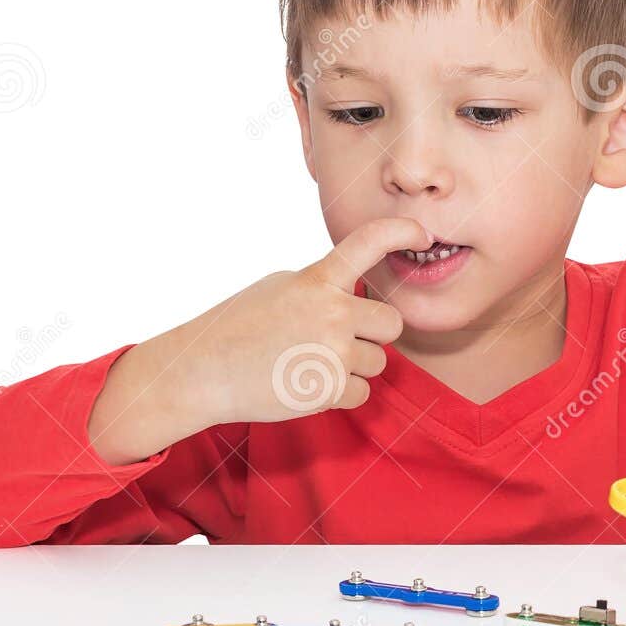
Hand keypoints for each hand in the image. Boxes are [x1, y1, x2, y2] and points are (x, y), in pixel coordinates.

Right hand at [86, 217, 428, 462]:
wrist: (203, 371)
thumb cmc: (238, 326)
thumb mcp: (280, 287)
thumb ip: (323, 286)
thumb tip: (359, 294)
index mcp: (317, 280)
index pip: (368, 242)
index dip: (401, 231)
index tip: (421, 234)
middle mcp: (332, 312)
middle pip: (392, 323)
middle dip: (374, 334)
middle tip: (341, 339)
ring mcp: (333, 351)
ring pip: (378, 361)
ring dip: (354, 366)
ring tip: (311, 363)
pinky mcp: (329, 389)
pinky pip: (362, 392)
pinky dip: (341, 393)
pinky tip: (307, 383)